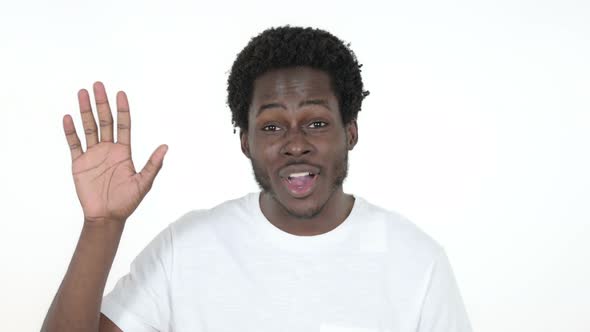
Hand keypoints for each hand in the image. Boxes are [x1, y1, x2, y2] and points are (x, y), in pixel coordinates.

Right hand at [62, 82, 167, 223]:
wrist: (107, 217)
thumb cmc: (127, 202)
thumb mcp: (143, 183)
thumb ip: (153, 165)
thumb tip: (166, 147)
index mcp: (124, 152)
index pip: (123, 125)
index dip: (122, 109)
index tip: (120, 93)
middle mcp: (108, 149)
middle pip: (105, 121)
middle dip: (101, 103)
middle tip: (98, 85)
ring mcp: (93, 155)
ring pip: (88, 128)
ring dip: (85, 111)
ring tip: (82, 93)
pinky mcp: (79, 164)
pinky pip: (74, 144)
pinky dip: (70, 132)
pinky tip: (68, 118)